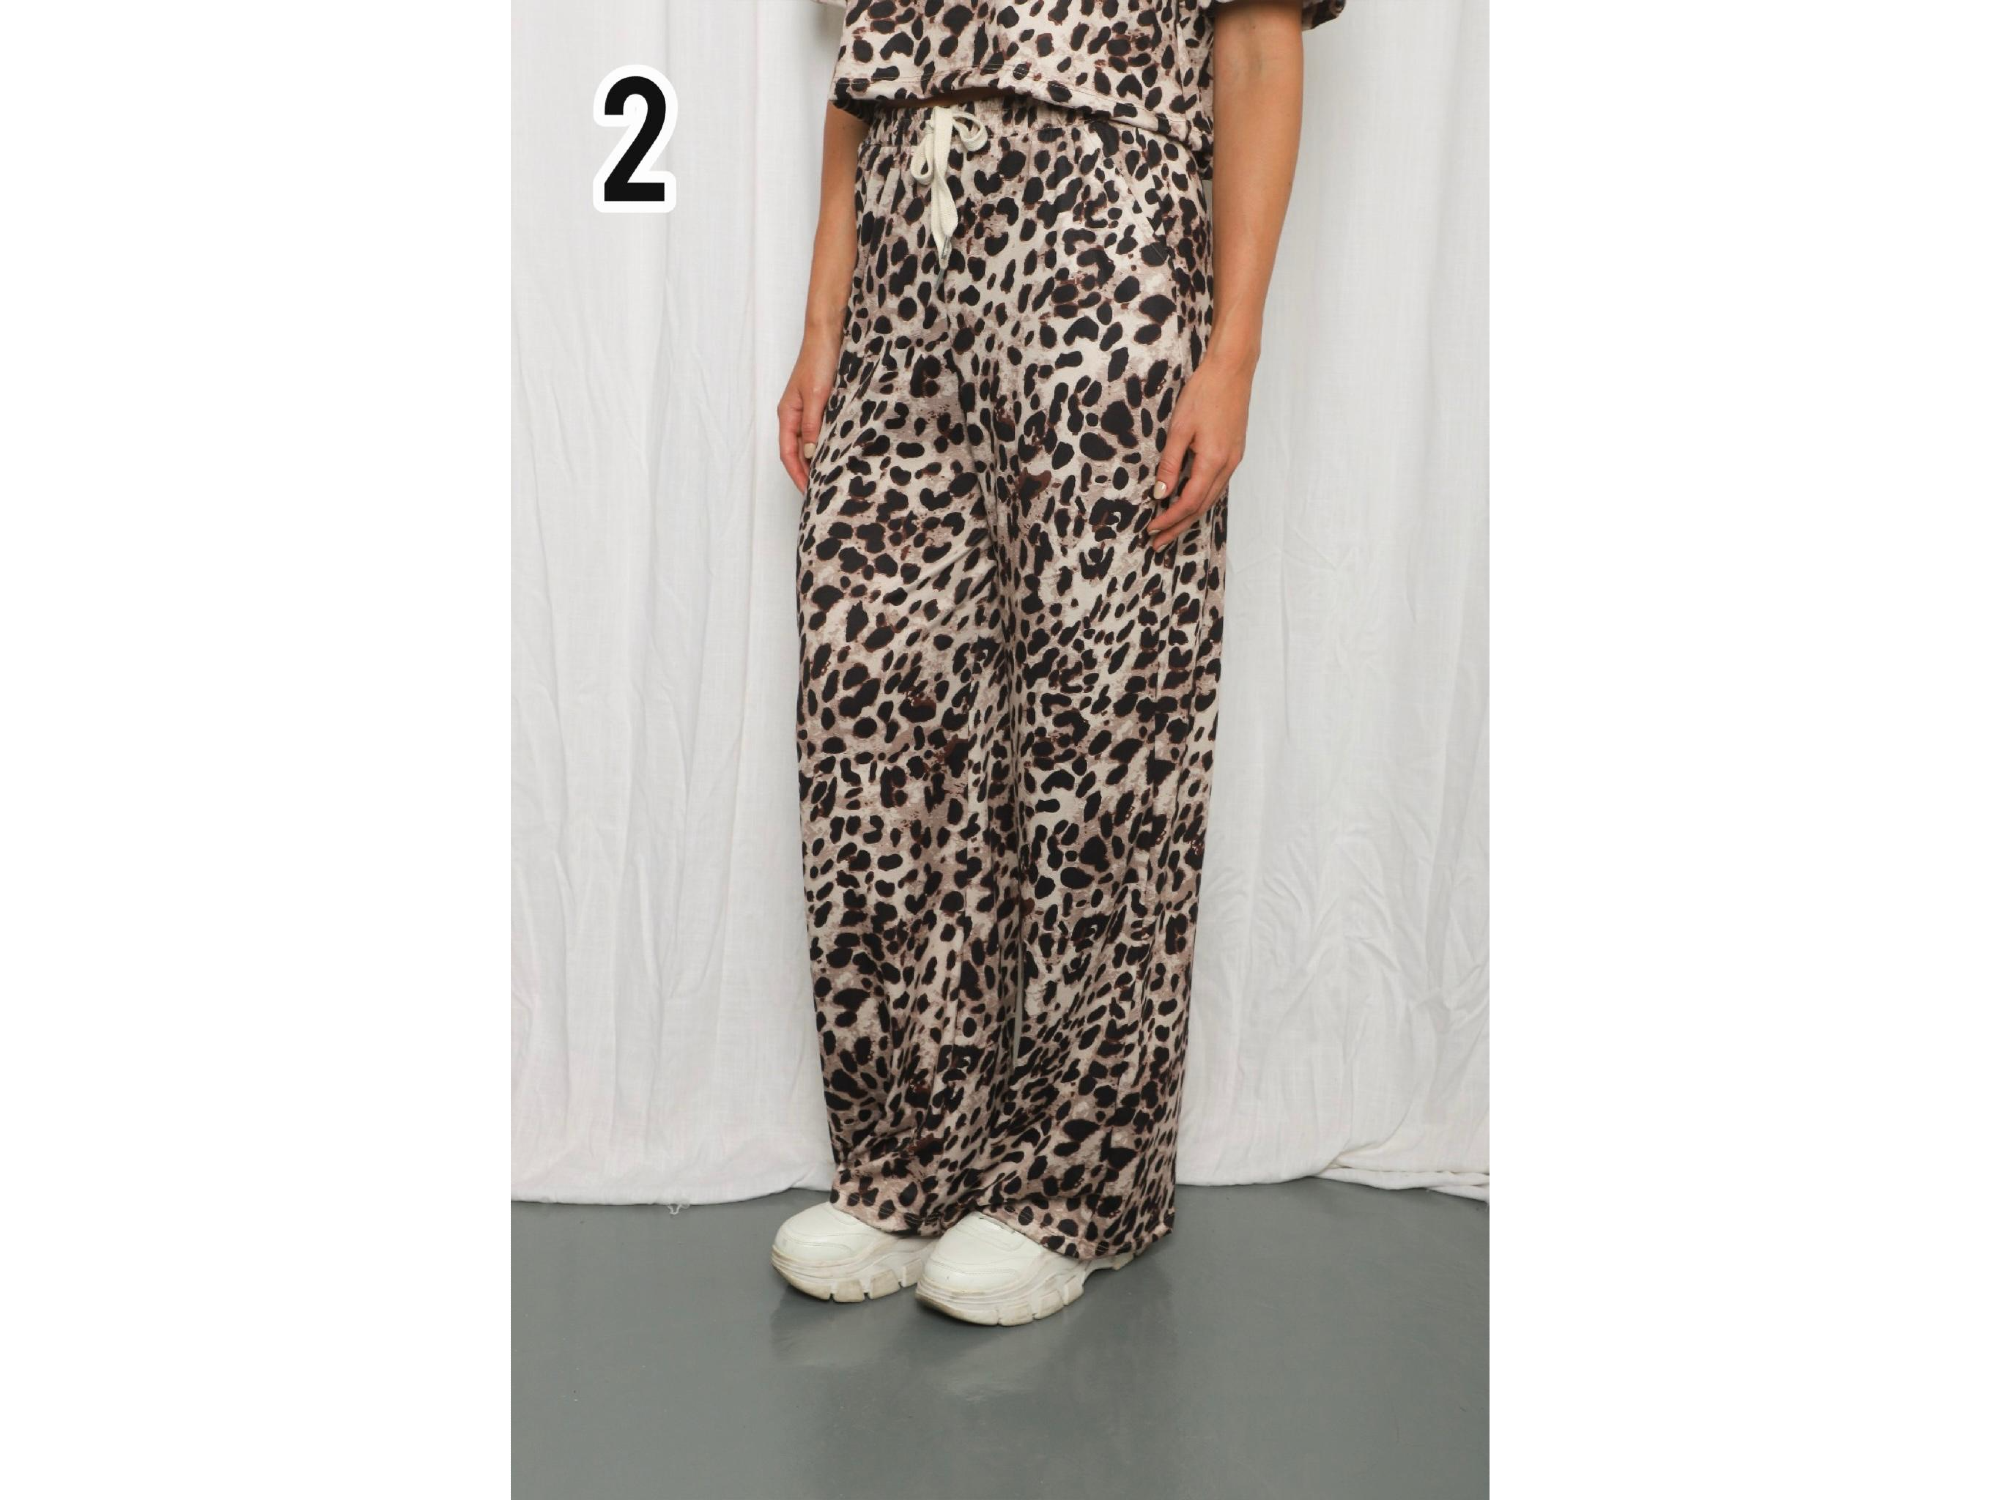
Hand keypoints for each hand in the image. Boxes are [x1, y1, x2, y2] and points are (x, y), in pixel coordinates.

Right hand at [778, 330, 839, 494]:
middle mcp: (795, 414)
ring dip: (816, 461)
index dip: (797, 475)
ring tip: (828, 479)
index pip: (788, 453)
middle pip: (796, 452)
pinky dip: (826, 445)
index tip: (808, 493)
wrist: (828, 333)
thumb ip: (813, 425)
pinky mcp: (821, 404)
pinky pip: (820, 431)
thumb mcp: (817, 396)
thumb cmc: (818, 359)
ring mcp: (807, 409)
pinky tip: (837, 453)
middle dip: (806, 473)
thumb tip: (809, 454)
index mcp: (788, 414)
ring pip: (809, 443)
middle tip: (820, 492)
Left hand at [1147, 353, 1252, 549]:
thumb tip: (1160, 494)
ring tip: (1171, 529)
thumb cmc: (1205, 392)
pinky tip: (1190, 502)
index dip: (1169, 519)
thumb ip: (1171, 463)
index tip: (1151, 530)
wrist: (1233, 369)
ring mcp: (1234, 459)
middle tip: (1158, 543)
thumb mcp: (1180, 428)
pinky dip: (1201, 499)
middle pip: (1201, 507)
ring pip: (1211, 498)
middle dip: (1179, 527)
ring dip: (1190, 516)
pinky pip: (1217, 485)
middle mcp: (1228, 465)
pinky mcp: (1234, 452)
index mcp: (1213, 461)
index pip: (1188, 502)